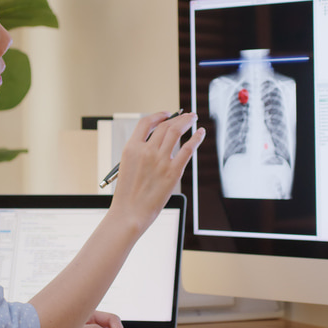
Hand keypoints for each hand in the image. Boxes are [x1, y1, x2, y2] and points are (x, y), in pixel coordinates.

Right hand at [109, 110, 204, 228]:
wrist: (130, 213)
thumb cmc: (128, 194)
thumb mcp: (126, 166)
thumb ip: (140, 152)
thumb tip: (157, 142)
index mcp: (131, 148)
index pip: (146, 123)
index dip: (158, 116)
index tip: (167, 114)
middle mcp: (146, 151)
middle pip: (164, 126)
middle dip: (177, 117)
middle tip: (186, 115)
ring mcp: (160, 161)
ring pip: (176, 132)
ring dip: (187, 122)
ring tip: (193, 118)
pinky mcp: (173, 172)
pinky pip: (188, 149)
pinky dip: (196, 138)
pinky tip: (201, 133)